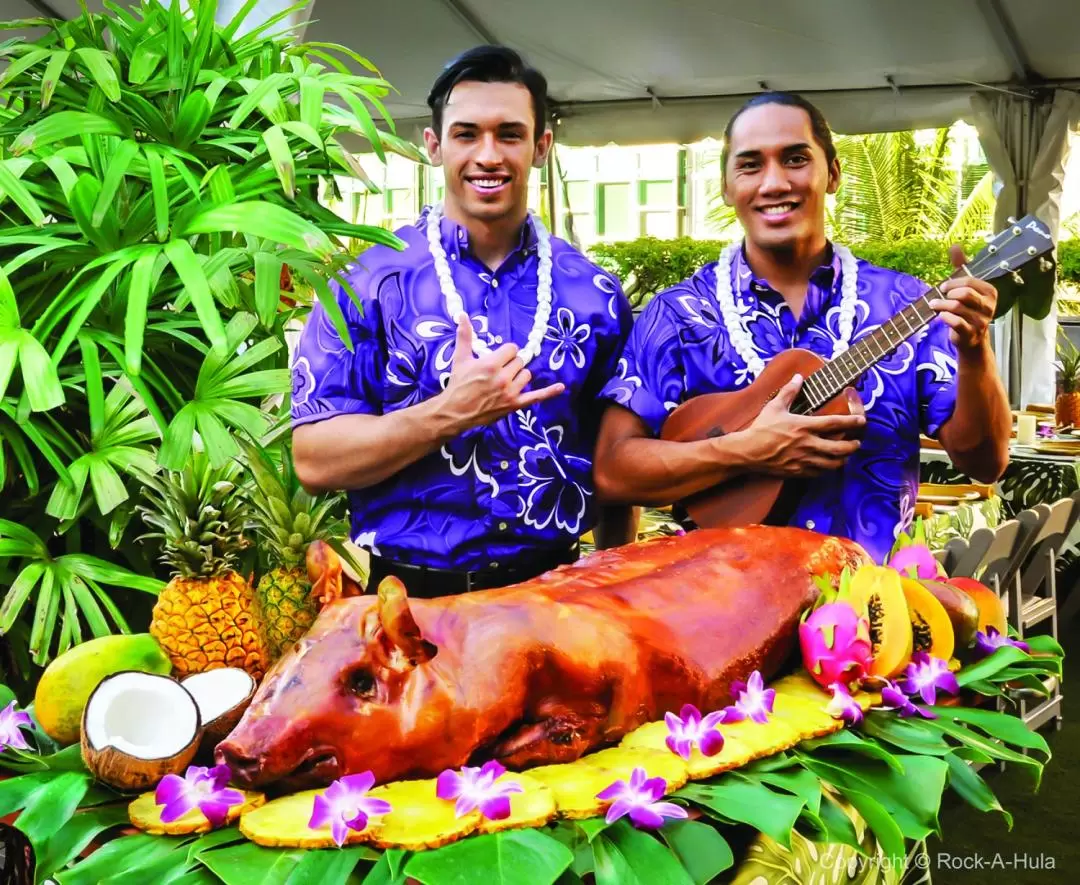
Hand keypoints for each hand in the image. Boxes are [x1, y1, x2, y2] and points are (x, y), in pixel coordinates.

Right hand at [439, 313, 564, 432]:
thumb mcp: (460, 358)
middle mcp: (503, 378)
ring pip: (526, 375)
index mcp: (491, 364)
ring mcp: (510, 392)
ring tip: (504, 382)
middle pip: (520, 361)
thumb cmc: (458, 385)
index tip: (498, 358)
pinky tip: (561, 387)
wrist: (455, 412)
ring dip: (518, 376)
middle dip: (510, 364)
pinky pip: (536, 397)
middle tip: (497, 372)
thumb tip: (462, 315)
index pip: (512, 349)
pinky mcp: (515, 405)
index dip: (505, 352)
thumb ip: (464, 335)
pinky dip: (549, 392)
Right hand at [739, 375, 863, 477]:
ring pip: (833, 463)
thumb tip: (798, 377)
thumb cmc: (761, 428)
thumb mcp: (774, 407)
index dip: (851, 421)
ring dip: (843, 459)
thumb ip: (789, 391)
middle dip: (853, 446)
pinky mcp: (798, 471)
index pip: (834, 423)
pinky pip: (819, 473)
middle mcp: (808, 444)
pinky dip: (827, 469)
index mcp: (804, 426)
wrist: (748, 452)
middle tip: (856, 443)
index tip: (861, 421)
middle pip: (840, 448)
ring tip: (845, 455)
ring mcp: (804, 460)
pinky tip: (827, 464)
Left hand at [928, 245, 997, 351]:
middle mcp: (989, 305)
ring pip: (957, 307)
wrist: (971, 339)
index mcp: (990, 292)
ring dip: (941, 305)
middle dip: (947, 293)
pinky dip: (945, 317)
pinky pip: (956, 322)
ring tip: (933, 305)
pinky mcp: (971, 333)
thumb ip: (961, 267)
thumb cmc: (967, 309)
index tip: (944, 287)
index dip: (953, 283)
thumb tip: (955, 245)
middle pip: (964, 294)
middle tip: (939, 295)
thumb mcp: (966, 287)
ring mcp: (981, 320)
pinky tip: (940, 316)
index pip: (969, 281)